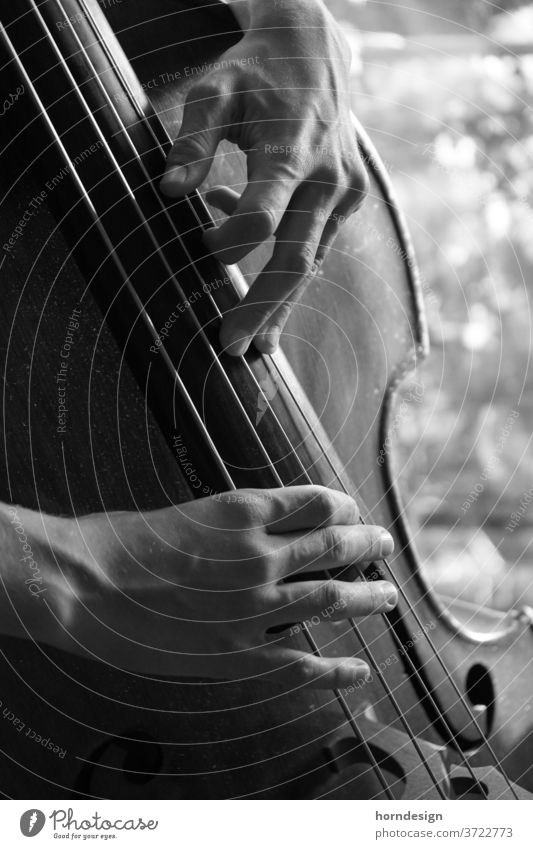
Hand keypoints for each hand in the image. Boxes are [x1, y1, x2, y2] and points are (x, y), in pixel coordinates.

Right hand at [75, 486, 396, 689]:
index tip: (354, 513)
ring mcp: (254, 607)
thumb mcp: (190, 512)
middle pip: (335, 545)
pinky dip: (336, 670)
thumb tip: (270, 531)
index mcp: (244, 511)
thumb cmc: (125, 542)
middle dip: (367, 545)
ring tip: (387, 597)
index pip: (317, 503)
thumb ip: (236, 523)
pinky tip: (358, 670)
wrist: (84, 582)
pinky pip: (301, 663)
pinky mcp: (238, 653)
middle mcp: (260, 555)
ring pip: (331, 598)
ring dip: (368, 597)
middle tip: (385, 545)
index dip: (344, 507)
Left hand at [160, 0, 367, 355]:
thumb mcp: (216, 91)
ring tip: (256, 344)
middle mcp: (327, 178)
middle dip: (262, 308)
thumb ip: (193, 140)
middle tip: (233, 349)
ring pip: (311, 263)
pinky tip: (252, 258)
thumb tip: (169, 190)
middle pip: (295, 260)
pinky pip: (315, 243)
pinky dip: (286, 261)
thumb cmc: (257, 73)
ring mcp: (344, 193)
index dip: (227, 243)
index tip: (200, 244)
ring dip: (281, 304)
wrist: (317, 52)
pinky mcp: (349, 199)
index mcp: (293, 150)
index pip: (261, 218)